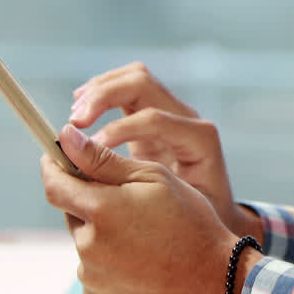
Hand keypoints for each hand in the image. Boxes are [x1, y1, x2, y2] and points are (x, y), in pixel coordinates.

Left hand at [41, 124, 261, 293]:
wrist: (211, 281)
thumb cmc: (190, 223)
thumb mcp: (154, 178)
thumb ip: (104, 159)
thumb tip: (67, 138)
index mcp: (102, 210)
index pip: (55, 183)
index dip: (53, 166)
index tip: (57, 157)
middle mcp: (89, 246)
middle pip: (72, 212)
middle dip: (89, 200)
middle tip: (126, 200)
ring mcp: (92, 275)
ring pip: (85, 240)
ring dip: (102, 230)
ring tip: (141, 233)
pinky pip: (94, 267)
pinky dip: (109, 258)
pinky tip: (139, 257)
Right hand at [68, 62, 262, 240]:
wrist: (219, 213)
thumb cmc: (202, 216)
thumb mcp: (180, 208)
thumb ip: (147, 192)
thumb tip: (99, 184)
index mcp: (199, 139)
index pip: (154, 119)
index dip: (119, 130)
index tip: (91, 149)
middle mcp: (186, 118)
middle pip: (142, 82)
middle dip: (104, 96)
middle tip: (75, 122)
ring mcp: (170, 113)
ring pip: (133, 78)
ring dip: (99, 89)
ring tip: (75, 115)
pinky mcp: (153, 117)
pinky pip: (126, 91)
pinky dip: (100, 94)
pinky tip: (81, 114)